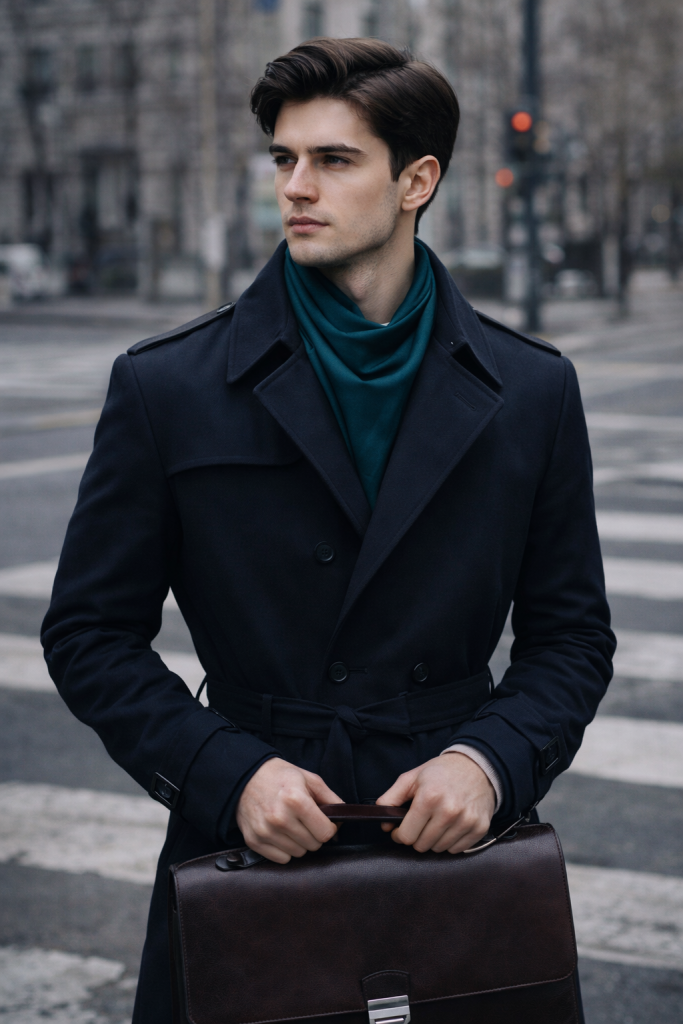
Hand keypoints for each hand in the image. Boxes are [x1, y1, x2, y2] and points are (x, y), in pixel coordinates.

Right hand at [236, 757, 340, 863]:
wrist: (245, 777)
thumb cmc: (280, 776)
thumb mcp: (309, 779)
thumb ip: (331, 799)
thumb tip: (343, 820)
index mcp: (296, 800)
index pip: (325, 833)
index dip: (329, 828)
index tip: (324, 821)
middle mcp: (280, 818)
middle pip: (313, 845)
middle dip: (314, 834)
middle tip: (306, 821)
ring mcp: (265, 832)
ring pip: (298, 853)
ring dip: (300, 842)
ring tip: (292, 824)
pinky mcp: (254, 841)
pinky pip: (281, 859)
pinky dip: (285, 849)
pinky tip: (280, 833)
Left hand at [375, 752, 495, 853]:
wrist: (476, 766)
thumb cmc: (440, 772)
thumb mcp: (411, 778)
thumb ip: (390, 798)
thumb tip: (384, 824)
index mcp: (429, 797)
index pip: (406, 836)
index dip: (399, 834)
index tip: (400, 829)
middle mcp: (449, 811)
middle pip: (421, 845)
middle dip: (416, 837)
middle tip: (420, 823)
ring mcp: (466, 821)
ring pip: (438, 849)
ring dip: (433, 840)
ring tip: (435, 822)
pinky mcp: (479, 828)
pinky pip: (456, 849)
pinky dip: (450, 842)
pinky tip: (450, 826)